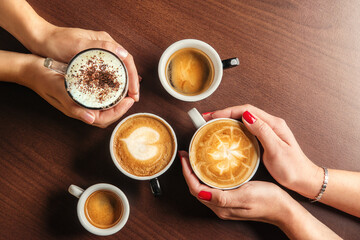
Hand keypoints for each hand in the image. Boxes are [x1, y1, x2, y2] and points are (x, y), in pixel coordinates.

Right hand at [21, 54, 133, 127]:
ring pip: (104, 106)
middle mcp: (82, 109)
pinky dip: (109, 93)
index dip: (120, 111)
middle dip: (122, 107)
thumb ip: (73, 105)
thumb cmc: (43, 80)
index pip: (105, 119)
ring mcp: (82, 102)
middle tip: (133, 94)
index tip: (130, 100)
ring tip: (127, 90)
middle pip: (108, 114)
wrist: (31, 69)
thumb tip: (90, 119)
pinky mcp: (82, 93)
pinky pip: (99, 97)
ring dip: (117, 100)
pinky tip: (114, 84)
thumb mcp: (58, 90)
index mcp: (78, 112)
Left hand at [33, 25, 139, 101]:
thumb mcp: (78, 44)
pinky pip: (107, 75)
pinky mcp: (92, 64)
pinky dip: (112, 85)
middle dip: (131, 84)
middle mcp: (105, 49)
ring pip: (117, 73)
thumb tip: (123, 52)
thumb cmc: (57, 41)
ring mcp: (99, 57)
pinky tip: (112, 94)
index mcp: (105, 43)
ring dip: (123, 86)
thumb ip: (101, 46)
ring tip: (126, 99)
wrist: (41, 41)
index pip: (127, 60)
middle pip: (125, 68)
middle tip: (133, 98)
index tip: (134, 93)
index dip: (134, 77)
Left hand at [179, 151, 292, 224]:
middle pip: (196, 188)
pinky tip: (210, 168)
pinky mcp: (231, 200)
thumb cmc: (268, 200)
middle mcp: (220, 207)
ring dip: (196, 174)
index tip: (185, 157)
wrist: (284, 209)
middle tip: (187, 155)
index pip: (195, 189)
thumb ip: (223, 197)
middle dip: (188, 172)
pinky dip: (206, 177)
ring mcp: (225, 205)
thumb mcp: (246, 195)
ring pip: (203, 188)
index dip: (187, 173)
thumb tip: (201, 194)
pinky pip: (212, 188)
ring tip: (194, 159)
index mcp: (221, 206)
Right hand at [202, 104, 322, 198]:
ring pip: (243, 120)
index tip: (213, 116)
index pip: (246, 110)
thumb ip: (262, 131)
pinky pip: (246, 129)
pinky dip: (233, 128)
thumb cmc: (293, 168)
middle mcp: (270, 124)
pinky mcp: (265, 138)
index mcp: (273, 123)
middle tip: (207, 119)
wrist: (305, 180)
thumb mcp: (277, 150)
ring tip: (212, 125)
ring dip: (227, 120)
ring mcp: (268, 131)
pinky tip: (226, 134)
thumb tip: (247, 116)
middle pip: (243, 112)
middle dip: (224, 113)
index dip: (228, 110)